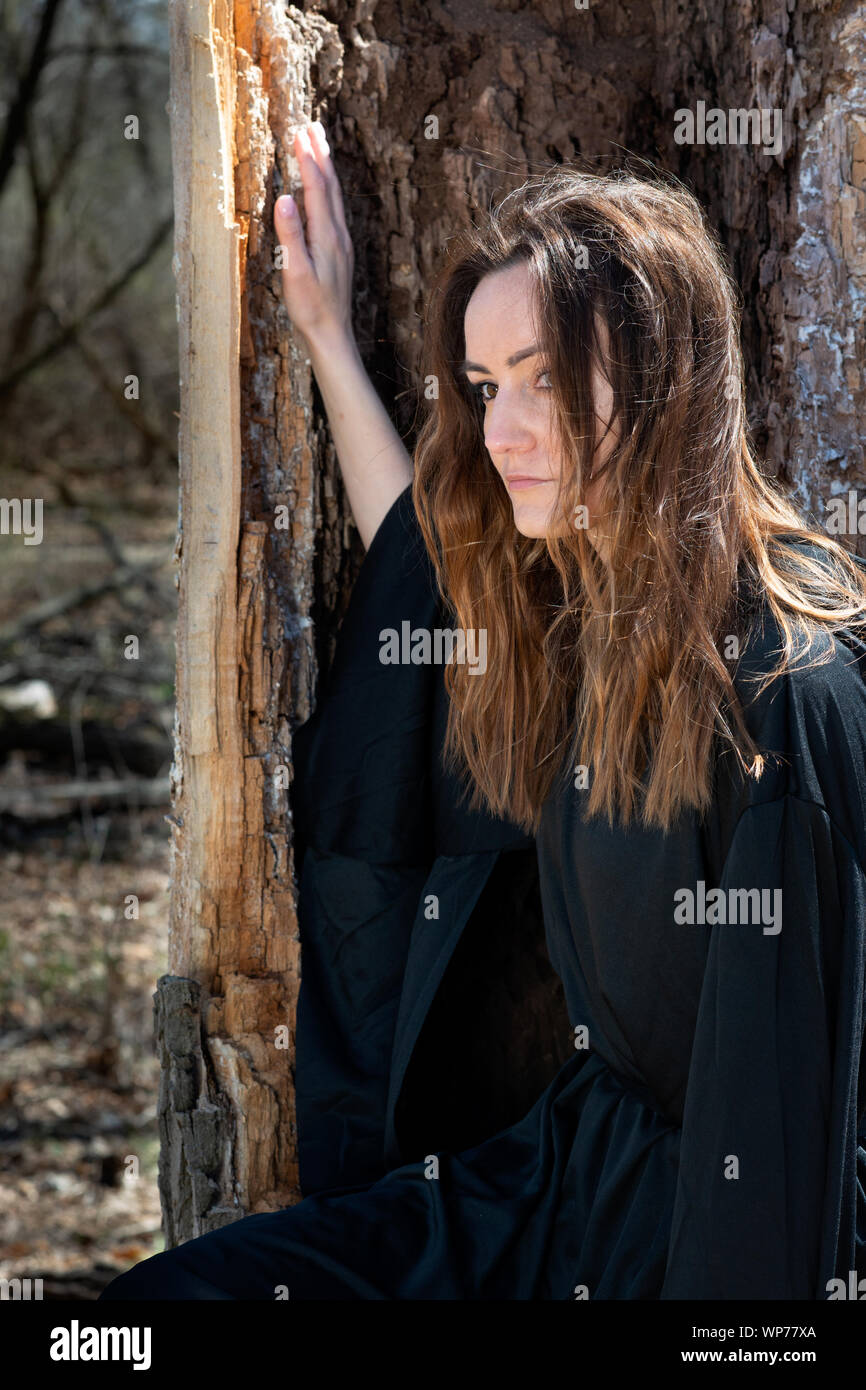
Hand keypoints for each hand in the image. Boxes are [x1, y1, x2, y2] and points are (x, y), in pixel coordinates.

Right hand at [273, 121, 354, 351]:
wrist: (332, 335)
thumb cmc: (311, 308)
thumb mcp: (295, 272)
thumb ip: (291, 234)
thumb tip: (285, 197)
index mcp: (327, 236)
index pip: (317, 188)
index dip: (308, 159)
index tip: (299, 132)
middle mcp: (339, 235)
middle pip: (331, 186)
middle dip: (321, 155)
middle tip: (312, 127)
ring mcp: (342, 243)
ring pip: (336, 197)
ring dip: (327, 170)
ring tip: (320, 147)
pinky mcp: (340, 252)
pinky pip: (335, 211)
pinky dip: (329, 190)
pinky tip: (325, 191)